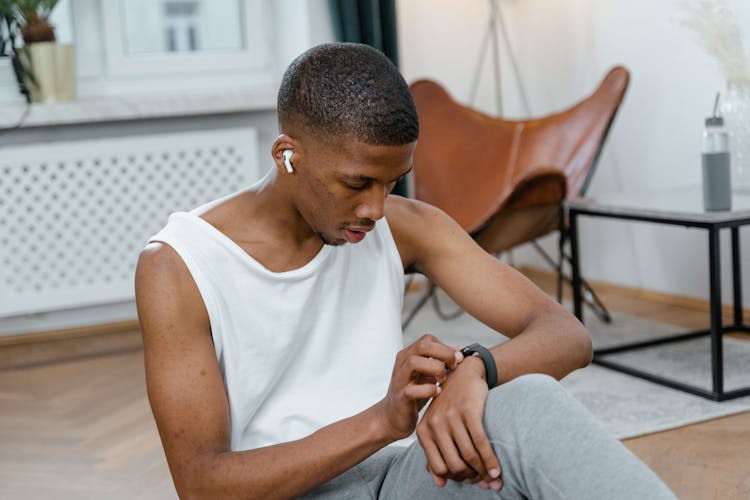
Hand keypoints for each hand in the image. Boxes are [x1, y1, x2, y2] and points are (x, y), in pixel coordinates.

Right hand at [377, 334, 462, 440]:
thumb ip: (440, 361)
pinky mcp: (400, 397)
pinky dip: (428, 389)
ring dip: (435, 368)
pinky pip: (412, 389)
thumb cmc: (413, 394)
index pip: (428, 340)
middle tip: (453, 366)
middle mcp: (403, 363)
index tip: (457, 359)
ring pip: (414, 362)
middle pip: (423, 345)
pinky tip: (437, 392)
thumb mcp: (428, 374)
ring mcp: (400, 379)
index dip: (445, 347)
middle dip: (444, 354)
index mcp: (409, 355)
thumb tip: (459, 350)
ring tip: (443, 379)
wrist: (393, 417)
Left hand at [416, 356, 502, 490]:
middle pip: (454, 465)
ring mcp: (451, 417)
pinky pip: (480, 442)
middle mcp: (434, 424)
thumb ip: (436, 453)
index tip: (469, 481)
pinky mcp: (468, 411)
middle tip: (483, 481)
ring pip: (469, 456)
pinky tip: (497, 471)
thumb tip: (440, 483)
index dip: (455, 478)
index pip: (438, 467)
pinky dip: (490, 460)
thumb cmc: (451, 404)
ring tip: (493, 479)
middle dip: (471, 478)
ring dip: (483, 472)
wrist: (463, 373)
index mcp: (423, 431)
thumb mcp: (437, 426)